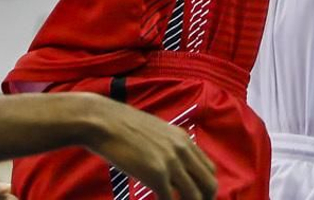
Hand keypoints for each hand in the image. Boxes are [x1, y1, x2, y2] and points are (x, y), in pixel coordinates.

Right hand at [91, 99, 216, 199]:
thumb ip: (169, 147)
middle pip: (209, 185)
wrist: (103, 121)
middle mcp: (182, 149)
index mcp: (183, 139)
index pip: (209, 170)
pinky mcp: (156, 174)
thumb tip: (174, 167)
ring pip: (194, 196)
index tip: (195, 198)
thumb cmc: (122, 127)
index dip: (205, 188)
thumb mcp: (155, 131)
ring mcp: (170, 162)